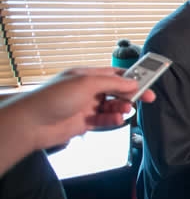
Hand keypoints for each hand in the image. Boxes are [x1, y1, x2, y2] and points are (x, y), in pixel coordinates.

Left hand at [16, 67, 155, 151]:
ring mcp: (86, 107)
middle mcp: (87, 90)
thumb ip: (112, 82)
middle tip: (147, 98)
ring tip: (126, 110)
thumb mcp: (86, 83)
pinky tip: (117, 120)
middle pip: (116, 90)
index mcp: (86, 75)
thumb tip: (132, 82)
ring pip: (112, 106)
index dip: (132, 77)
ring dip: (122, 108)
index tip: (148, 81)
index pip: (115, 74)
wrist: (32, 124)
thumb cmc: (52, 98)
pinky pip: (105, 120)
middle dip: (132, 94)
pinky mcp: (84, 123)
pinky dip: (113, 120)